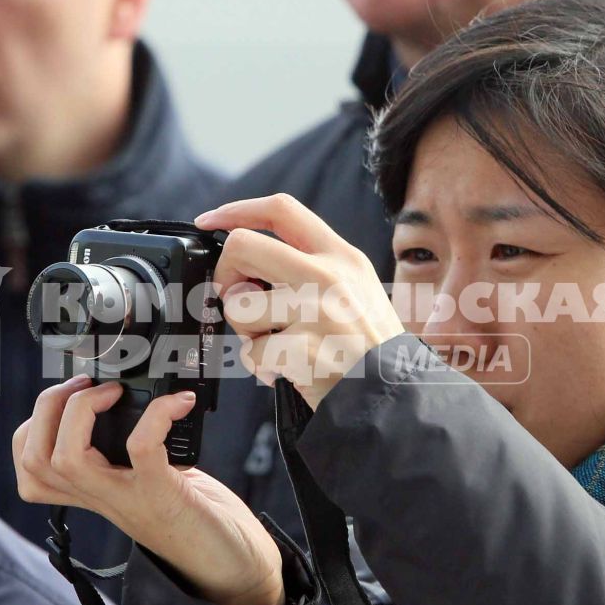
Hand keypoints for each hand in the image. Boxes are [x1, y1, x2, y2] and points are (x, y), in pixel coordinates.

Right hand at [13, 375, 285, 604]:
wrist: (235, 572)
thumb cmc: (200, 524)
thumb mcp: (152, 485)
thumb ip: (133, 456)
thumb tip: (136, 406)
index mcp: (96, 495)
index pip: (31, 470)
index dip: (30, 430)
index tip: (63, 402)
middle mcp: (103, 499)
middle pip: (35, 459)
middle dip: (47, 409)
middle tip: (84, 385)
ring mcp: (129, 499)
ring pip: (67, 459)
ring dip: (82, 411)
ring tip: (111, 391)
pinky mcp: (164, 495)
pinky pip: (141, 447)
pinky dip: (156, 415)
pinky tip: (177, 403)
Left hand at [195, 194, 404, 409]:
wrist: (394, 394)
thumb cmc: (369, 347)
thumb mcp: (356, 289)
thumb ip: (308, 271)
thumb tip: (246, 273)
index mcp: (341, 256)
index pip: (281, 210)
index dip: (237, 211)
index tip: (210, 222)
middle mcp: (328, 275)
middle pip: (243, 246)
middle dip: (226, 275)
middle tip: (240, 302)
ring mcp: (316, 311)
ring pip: (238, 305)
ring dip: (245, 332)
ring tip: (274, 346)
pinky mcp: (304, 348)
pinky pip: (251, 352)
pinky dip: (259, 368)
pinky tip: (284, 371)